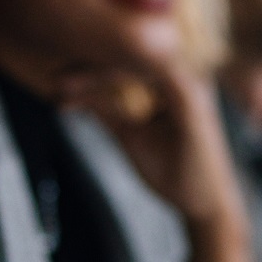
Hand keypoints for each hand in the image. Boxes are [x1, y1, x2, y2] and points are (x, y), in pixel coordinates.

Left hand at [58, 56, 253, 261]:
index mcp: (173, 80)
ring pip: (138, 61)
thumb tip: (70, 94)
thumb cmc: (175, 172)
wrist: (207, 207)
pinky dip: (118, 80)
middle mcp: (185, 75)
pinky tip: (87, 94)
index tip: (58, 77)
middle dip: (89, 64)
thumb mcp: (131, 137)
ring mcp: (191, 84)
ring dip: (97, 73)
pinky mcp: (192, 100)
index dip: (92, 63)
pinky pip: (152, 78)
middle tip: (54, 79)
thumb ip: (108, 112)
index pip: (129, 58)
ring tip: (62, 86)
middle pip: (132, 53)